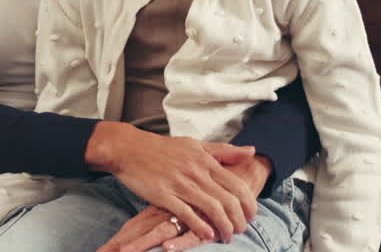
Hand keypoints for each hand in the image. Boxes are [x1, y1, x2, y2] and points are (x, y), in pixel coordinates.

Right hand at [84, 122, 257, 242]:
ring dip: (224, 227)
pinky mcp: (164, 195)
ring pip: (212, 210)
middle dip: (239, 220)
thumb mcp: (195, 144)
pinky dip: (200, 227)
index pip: (237, 185)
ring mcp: (180, 184)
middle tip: (241, 230)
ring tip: (226, 236)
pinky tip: (208, 235)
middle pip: (229, 201)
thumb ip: (223, 150)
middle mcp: (196, 173)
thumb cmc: (161, 147)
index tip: (250, 215)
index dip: (248, 204)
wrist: (128, 148)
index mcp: (205, 160)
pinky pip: (187, 214)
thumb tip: (252, 151)